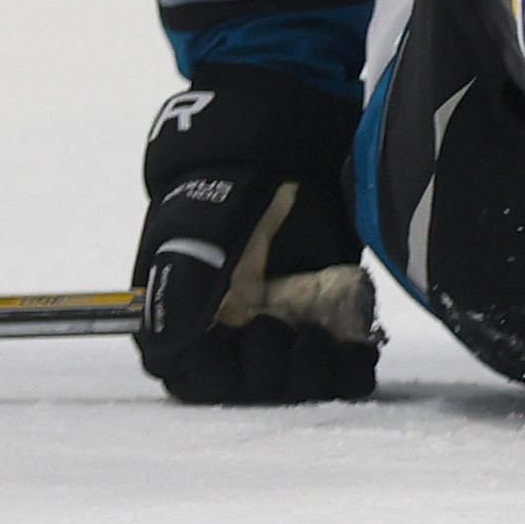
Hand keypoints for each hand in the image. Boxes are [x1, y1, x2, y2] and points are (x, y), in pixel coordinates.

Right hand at [133, 64, 382, 404]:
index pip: (187, 372)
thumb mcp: (200, 224)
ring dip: (306, 377)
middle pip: (246, 384)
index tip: (229, 353)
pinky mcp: (327, 311)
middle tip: (279, 338)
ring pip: (292, 380)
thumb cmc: (226, 180)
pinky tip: (358, 357)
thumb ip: (184, 280)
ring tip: (315, 348)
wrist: (282, 139)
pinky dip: (349, 367)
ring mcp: (283, 320)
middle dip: (264, 374)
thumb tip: (166, 340)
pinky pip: (338, 360)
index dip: (209, 377)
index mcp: (188, 311)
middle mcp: (233, 326)